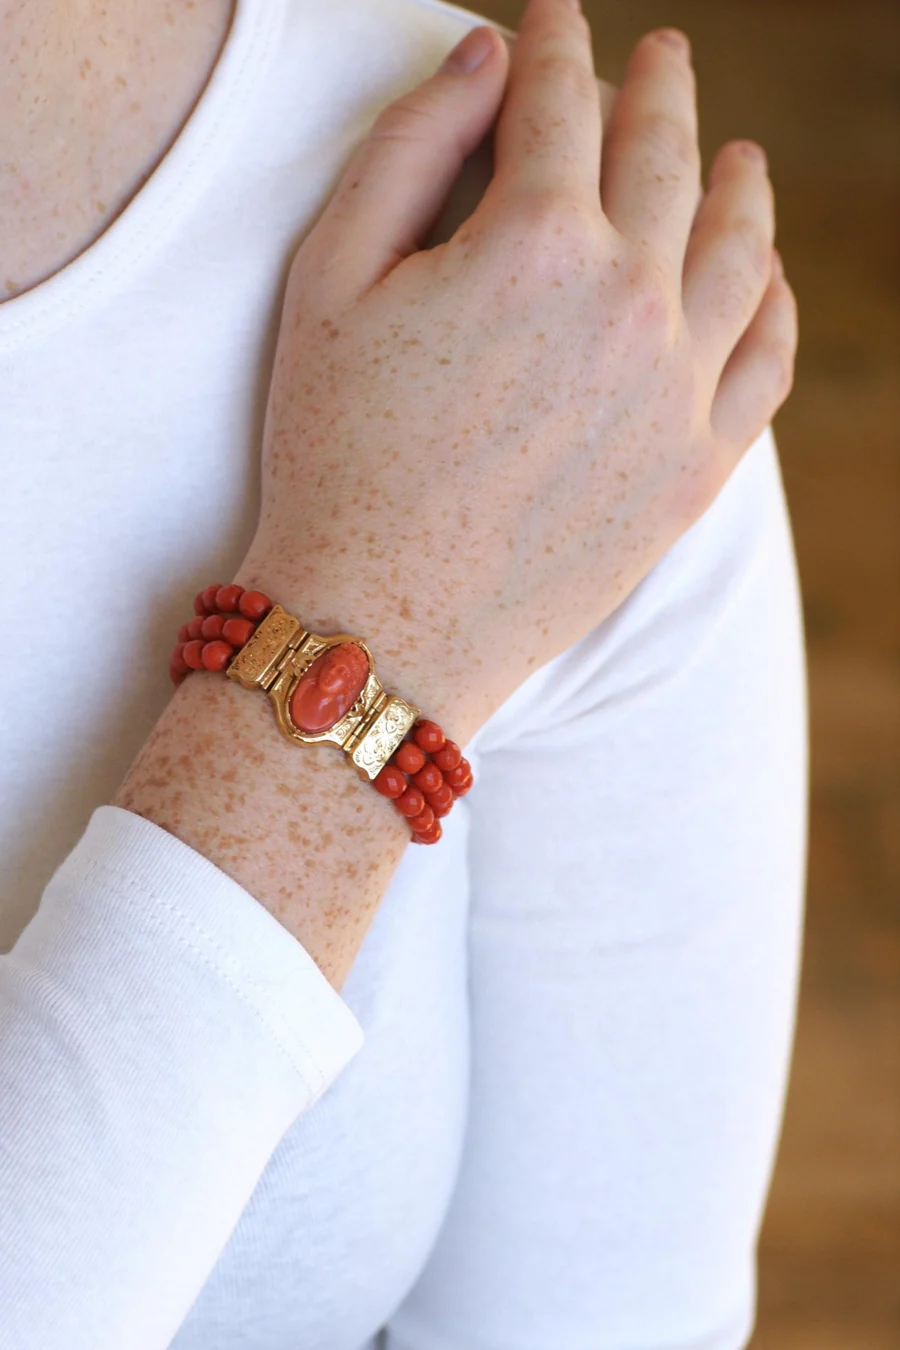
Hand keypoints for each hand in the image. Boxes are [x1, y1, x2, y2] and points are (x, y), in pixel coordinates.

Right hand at [236, 0, 797, 742]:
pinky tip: (764, 278)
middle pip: (665, 156)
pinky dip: (774, 301)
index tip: (553, 18)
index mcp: (534, 241)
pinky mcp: (697, 467)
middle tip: (660, 58)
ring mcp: (678, 390)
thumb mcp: (329, 281)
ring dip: (741, 183)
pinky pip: (768, 360)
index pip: (560, 101)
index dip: (555, 42)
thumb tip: (485, 56)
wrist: (382, 623)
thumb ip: (408, 148)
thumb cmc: (336, 452)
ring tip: (739, 156)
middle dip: (658, 89)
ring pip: (740, 249)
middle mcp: (630, 302)